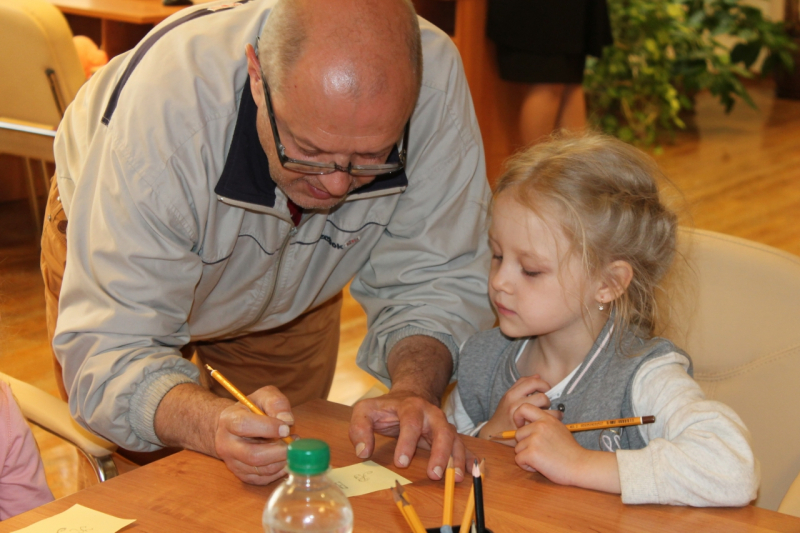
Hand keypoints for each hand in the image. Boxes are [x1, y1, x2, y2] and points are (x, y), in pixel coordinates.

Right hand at [214, 385, 294, 484]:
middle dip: (279, 451)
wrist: (234, 427)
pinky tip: (285, 458)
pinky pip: (263, 479)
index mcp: (229, 420)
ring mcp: (232, 462)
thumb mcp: (264, 396)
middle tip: (295, 443)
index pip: (244, 425)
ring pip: (260, 470)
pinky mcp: (241, 475)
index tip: (286, 428)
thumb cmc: (252, 409)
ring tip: (291, 447)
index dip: (268, 427)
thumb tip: (287, 421)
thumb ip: (276, 403)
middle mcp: (226, 444)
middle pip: (252, 455)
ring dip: (282, 460)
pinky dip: (278, 471)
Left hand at [349, 389, 466, 481]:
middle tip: (434, 474)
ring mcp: (443, 424)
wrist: (411, 394)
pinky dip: (469, 458)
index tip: (401, 462)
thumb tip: (362, 451)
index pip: (411, 422)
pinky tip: (473, 471)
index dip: (407, 442)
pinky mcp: (449, 435)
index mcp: (410, 406)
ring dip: (456, 458)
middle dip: (440, 452)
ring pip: (454, 439)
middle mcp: (431, 414)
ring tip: (456, 478)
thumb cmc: (386, 407)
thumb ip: (359, 428)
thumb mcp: (366, 410)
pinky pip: (462, 445)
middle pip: (441, 430)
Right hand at [478, 375, 553, 442]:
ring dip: (553, 411)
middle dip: (548, 400)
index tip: (546, 389)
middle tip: (546, 404)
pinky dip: (551, 421)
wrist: (494, 431)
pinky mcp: (527, 429)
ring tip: (550, 413)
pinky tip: (549, 421)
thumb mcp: (508, 396)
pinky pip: (544, 422)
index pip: (532, 382)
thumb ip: (521, 385)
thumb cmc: (503, 413)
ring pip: (546, 411)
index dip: (543, 384)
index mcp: (511, 394)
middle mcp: (515, 404)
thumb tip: (538, 376)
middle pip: (542, 397)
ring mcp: (522, 418)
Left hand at [511, 404, 619, 493]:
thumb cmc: (571, 451)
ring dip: (526, 456)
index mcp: (546, 419)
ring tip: (543, 460)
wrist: (580, 466)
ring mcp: (535, 439)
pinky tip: (540, 466)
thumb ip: (545, 425)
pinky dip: (526, 466)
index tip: (521, 425)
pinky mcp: (531, 453)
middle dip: (525, 445)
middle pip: (518, 434)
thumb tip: (528, 426)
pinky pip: (519, 459)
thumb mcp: (559, 429)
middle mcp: (539, 426)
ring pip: (518, 448)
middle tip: (540, 452)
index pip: (524, 407)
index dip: (518, 416)